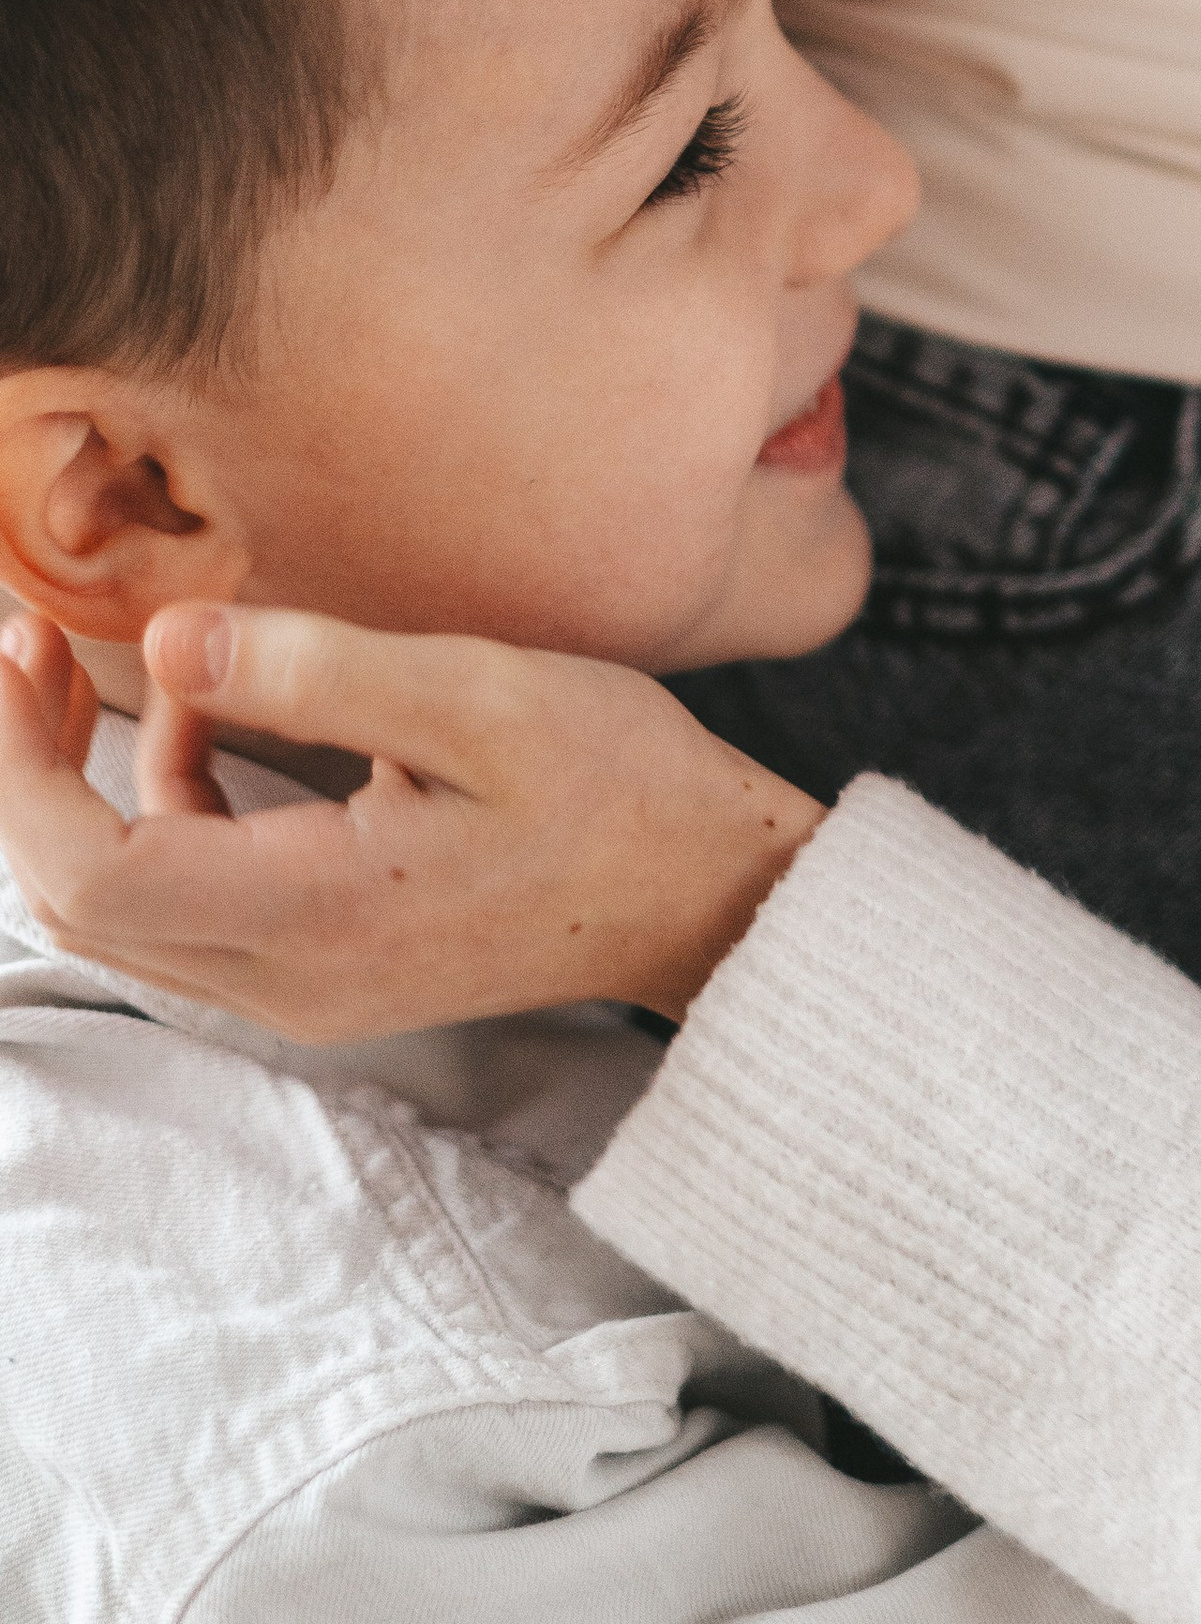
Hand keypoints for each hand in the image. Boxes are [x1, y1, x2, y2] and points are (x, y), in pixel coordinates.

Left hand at [0, 602, 819, 1036]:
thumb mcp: (479, 698)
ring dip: (91, 786)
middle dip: (30, 772)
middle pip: (81, 903)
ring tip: (121, 658)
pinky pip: (189, 904)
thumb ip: (320, 672)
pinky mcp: (329, 968)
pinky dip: (165, 806)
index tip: (13, 652)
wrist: (708, 892)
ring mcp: (307, 988)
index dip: (19, 767)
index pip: (89, 874)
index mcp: (318, 914)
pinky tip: (215, 713)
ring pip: (125, 908)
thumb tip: (174, 635)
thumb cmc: (617, 787)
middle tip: (28, 643)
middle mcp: (291, 980)